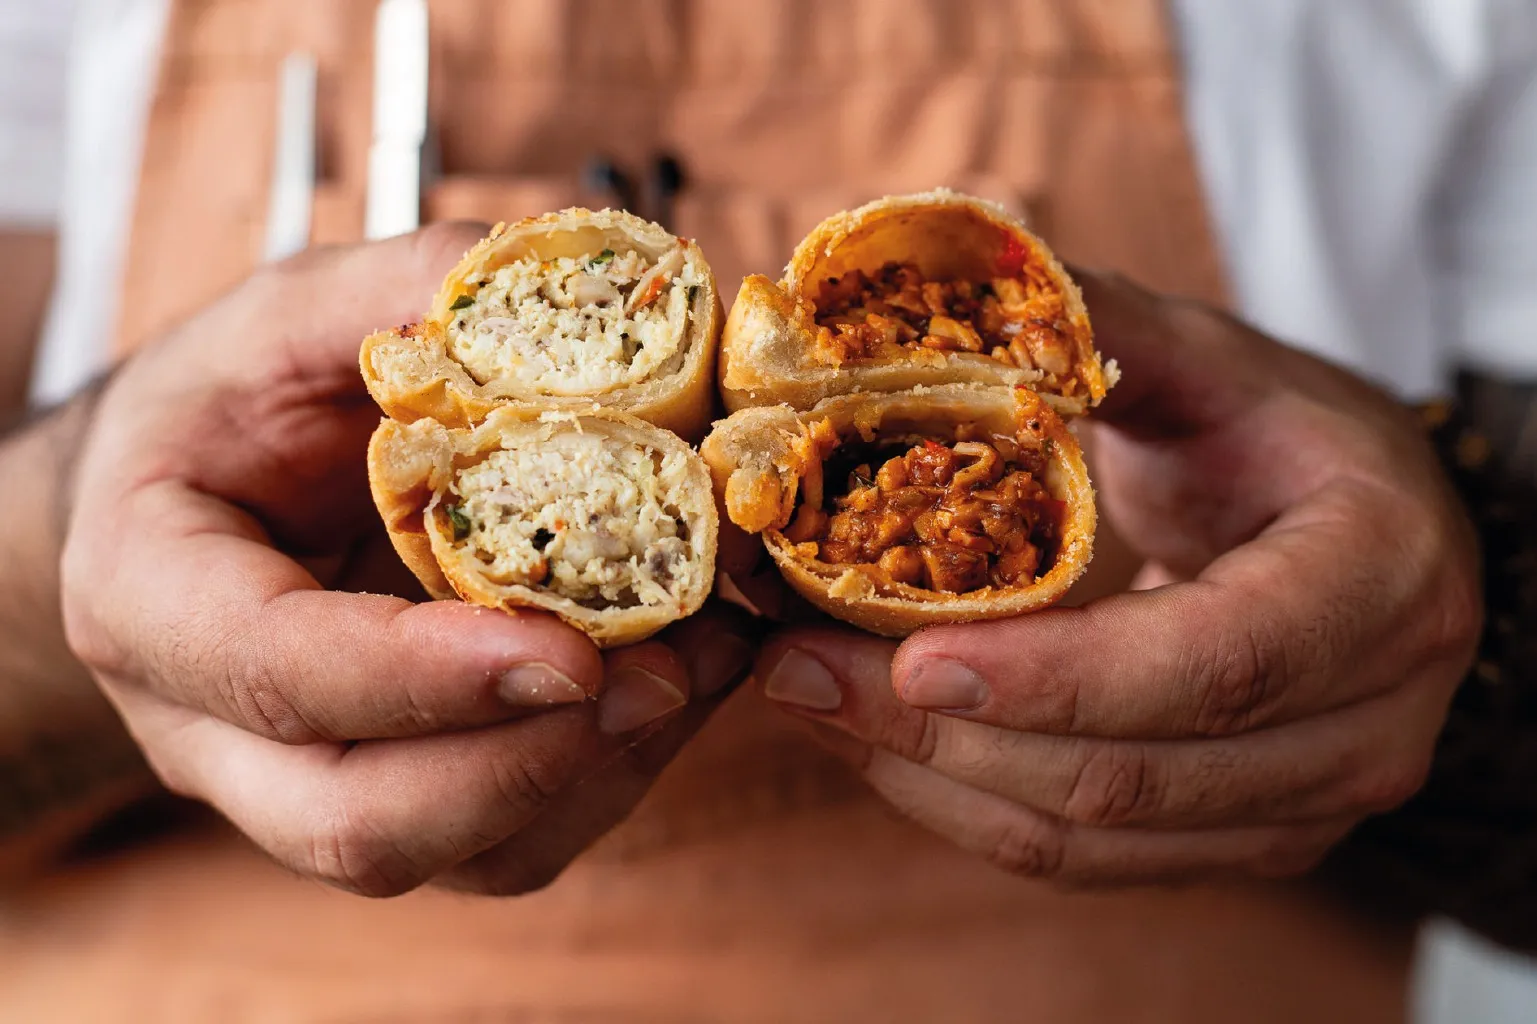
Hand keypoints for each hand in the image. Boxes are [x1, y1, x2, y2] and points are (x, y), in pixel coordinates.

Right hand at [60, 225, 753, 896]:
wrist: (198, 493)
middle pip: (359, 825)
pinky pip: (517, 838)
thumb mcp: (292, 317)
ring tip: (705, 661)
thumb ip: (406, 295)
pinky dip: (618, 771)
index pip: (276, 674)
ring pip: (459, 854)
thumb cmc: (235, 402)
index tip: (572, 652)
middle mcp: (215, 729)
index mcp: (152, 597)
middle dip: (530, 762)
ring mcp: (310, 785)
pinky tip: (683, 676)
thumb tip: (578, 293)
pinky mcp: (406, 799)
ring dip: (602, 772)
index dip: (426, 677)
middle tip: (668, 670)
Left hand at [753, 271, 1481, 884]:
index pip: (1215, 663)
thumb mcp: (1205, 361)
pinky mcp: (1245, 839)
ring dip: (928, 776)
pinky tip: (876, 736)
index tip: (907, 653)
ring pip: (1090, 838)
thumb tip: (929, 288)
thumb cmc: (1277, 432)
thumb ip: (1091, 331)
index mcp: (1378, 580)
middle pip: (1130, 774)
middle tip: (795, 666)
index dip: (1058, 676)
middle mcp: (1369, 720)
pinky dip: (965, 803)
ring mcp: (1310, 802)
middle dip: (941, 731)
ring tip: (808, 693)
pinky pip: (1084, 859)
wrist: (1361, 528)